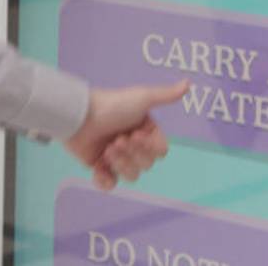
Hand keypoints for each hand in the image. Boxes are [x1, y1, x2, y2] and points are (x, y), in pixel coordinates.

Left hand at [63, 80, 189, 189]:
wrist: (79, 115)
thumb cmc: (111, 104)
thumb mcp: (142, 98)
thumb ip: (166, 95)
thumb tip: (189, 83)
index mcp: (146, 130)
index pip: (161, 151)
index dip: (150, 147)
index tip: (136, 133)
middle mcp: (134, 144)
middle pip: (147, 165)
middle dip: (132, 154)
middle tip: (117, 140)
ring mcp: (116, 157)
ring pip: (131, 176)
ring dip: (121, 164)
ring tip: (107, 149)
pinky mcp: (99, 166)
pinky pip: (110, 184)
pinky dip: (105, 180)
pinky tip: (100, 169)